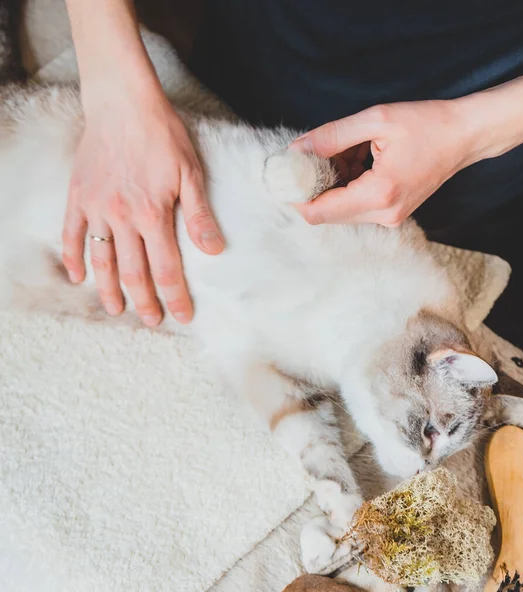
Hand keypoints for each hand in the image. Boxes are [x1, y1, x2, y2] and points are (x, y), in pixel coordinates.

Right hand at [62, 85, 223, 326]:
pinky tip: (78, 276)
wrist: (123, 103)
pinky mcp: (78, 197)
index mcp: (153, 215)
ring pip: (102, 261)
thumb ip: (199, 215)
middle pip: (133, 273)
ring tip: (116, 310)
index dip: (175, 297)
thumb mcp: (191, 173)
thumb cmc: (162, 136)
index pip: (166, 269)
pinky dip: (74, 258)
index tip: (182, 316)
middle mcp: (122, 219)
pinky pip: (71, 234)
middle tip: (152, 321)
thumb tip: (213, 251)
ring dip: (108, 290)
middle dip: (145, 302)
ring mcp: (96, 209)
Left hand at [290, 101, 477, 226]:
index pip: (319, 212)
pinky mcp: (392, 214)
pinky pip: (355, 207)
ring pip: (339, 212)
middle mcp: (383, 215)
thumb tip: (296, 149)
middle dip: (312, 187)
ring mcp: (389, 219)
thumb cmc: (427, 124)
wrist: (465, 136)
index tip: (284, 175)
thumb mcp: (376, 120)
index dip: (295, 196)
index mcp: (379, 194)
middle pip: (326, 214)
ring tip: (347, 153)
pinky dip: (346, 186)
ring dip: (331, 185)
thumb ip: (332, 136)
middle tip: (313, 156)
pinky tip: (358, 160)